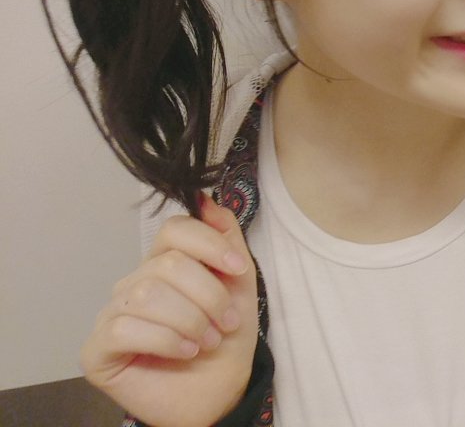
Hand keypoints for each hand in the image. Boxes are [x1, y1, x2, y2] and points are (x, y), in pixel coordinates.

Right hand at [81, 194, 258, 426]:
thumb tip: (208, 200)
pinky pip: (125, 328)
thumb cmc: (225, 339)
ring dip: (191, 320)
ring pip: (148, 294)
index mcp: (164, 263)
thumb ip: (227, 240)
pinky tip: (185, 352)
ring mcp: (112, 314)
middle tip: (226, 323)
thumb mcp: (239, 284)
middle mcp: (133, 283)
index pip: (174, 229)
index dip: (209, 245)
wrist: (219, 392)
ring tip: (207, 341)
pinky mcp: (97, 349)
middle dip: (209, 295)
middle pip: (168, 264)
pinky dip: (166, 340)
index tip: (238, 269)